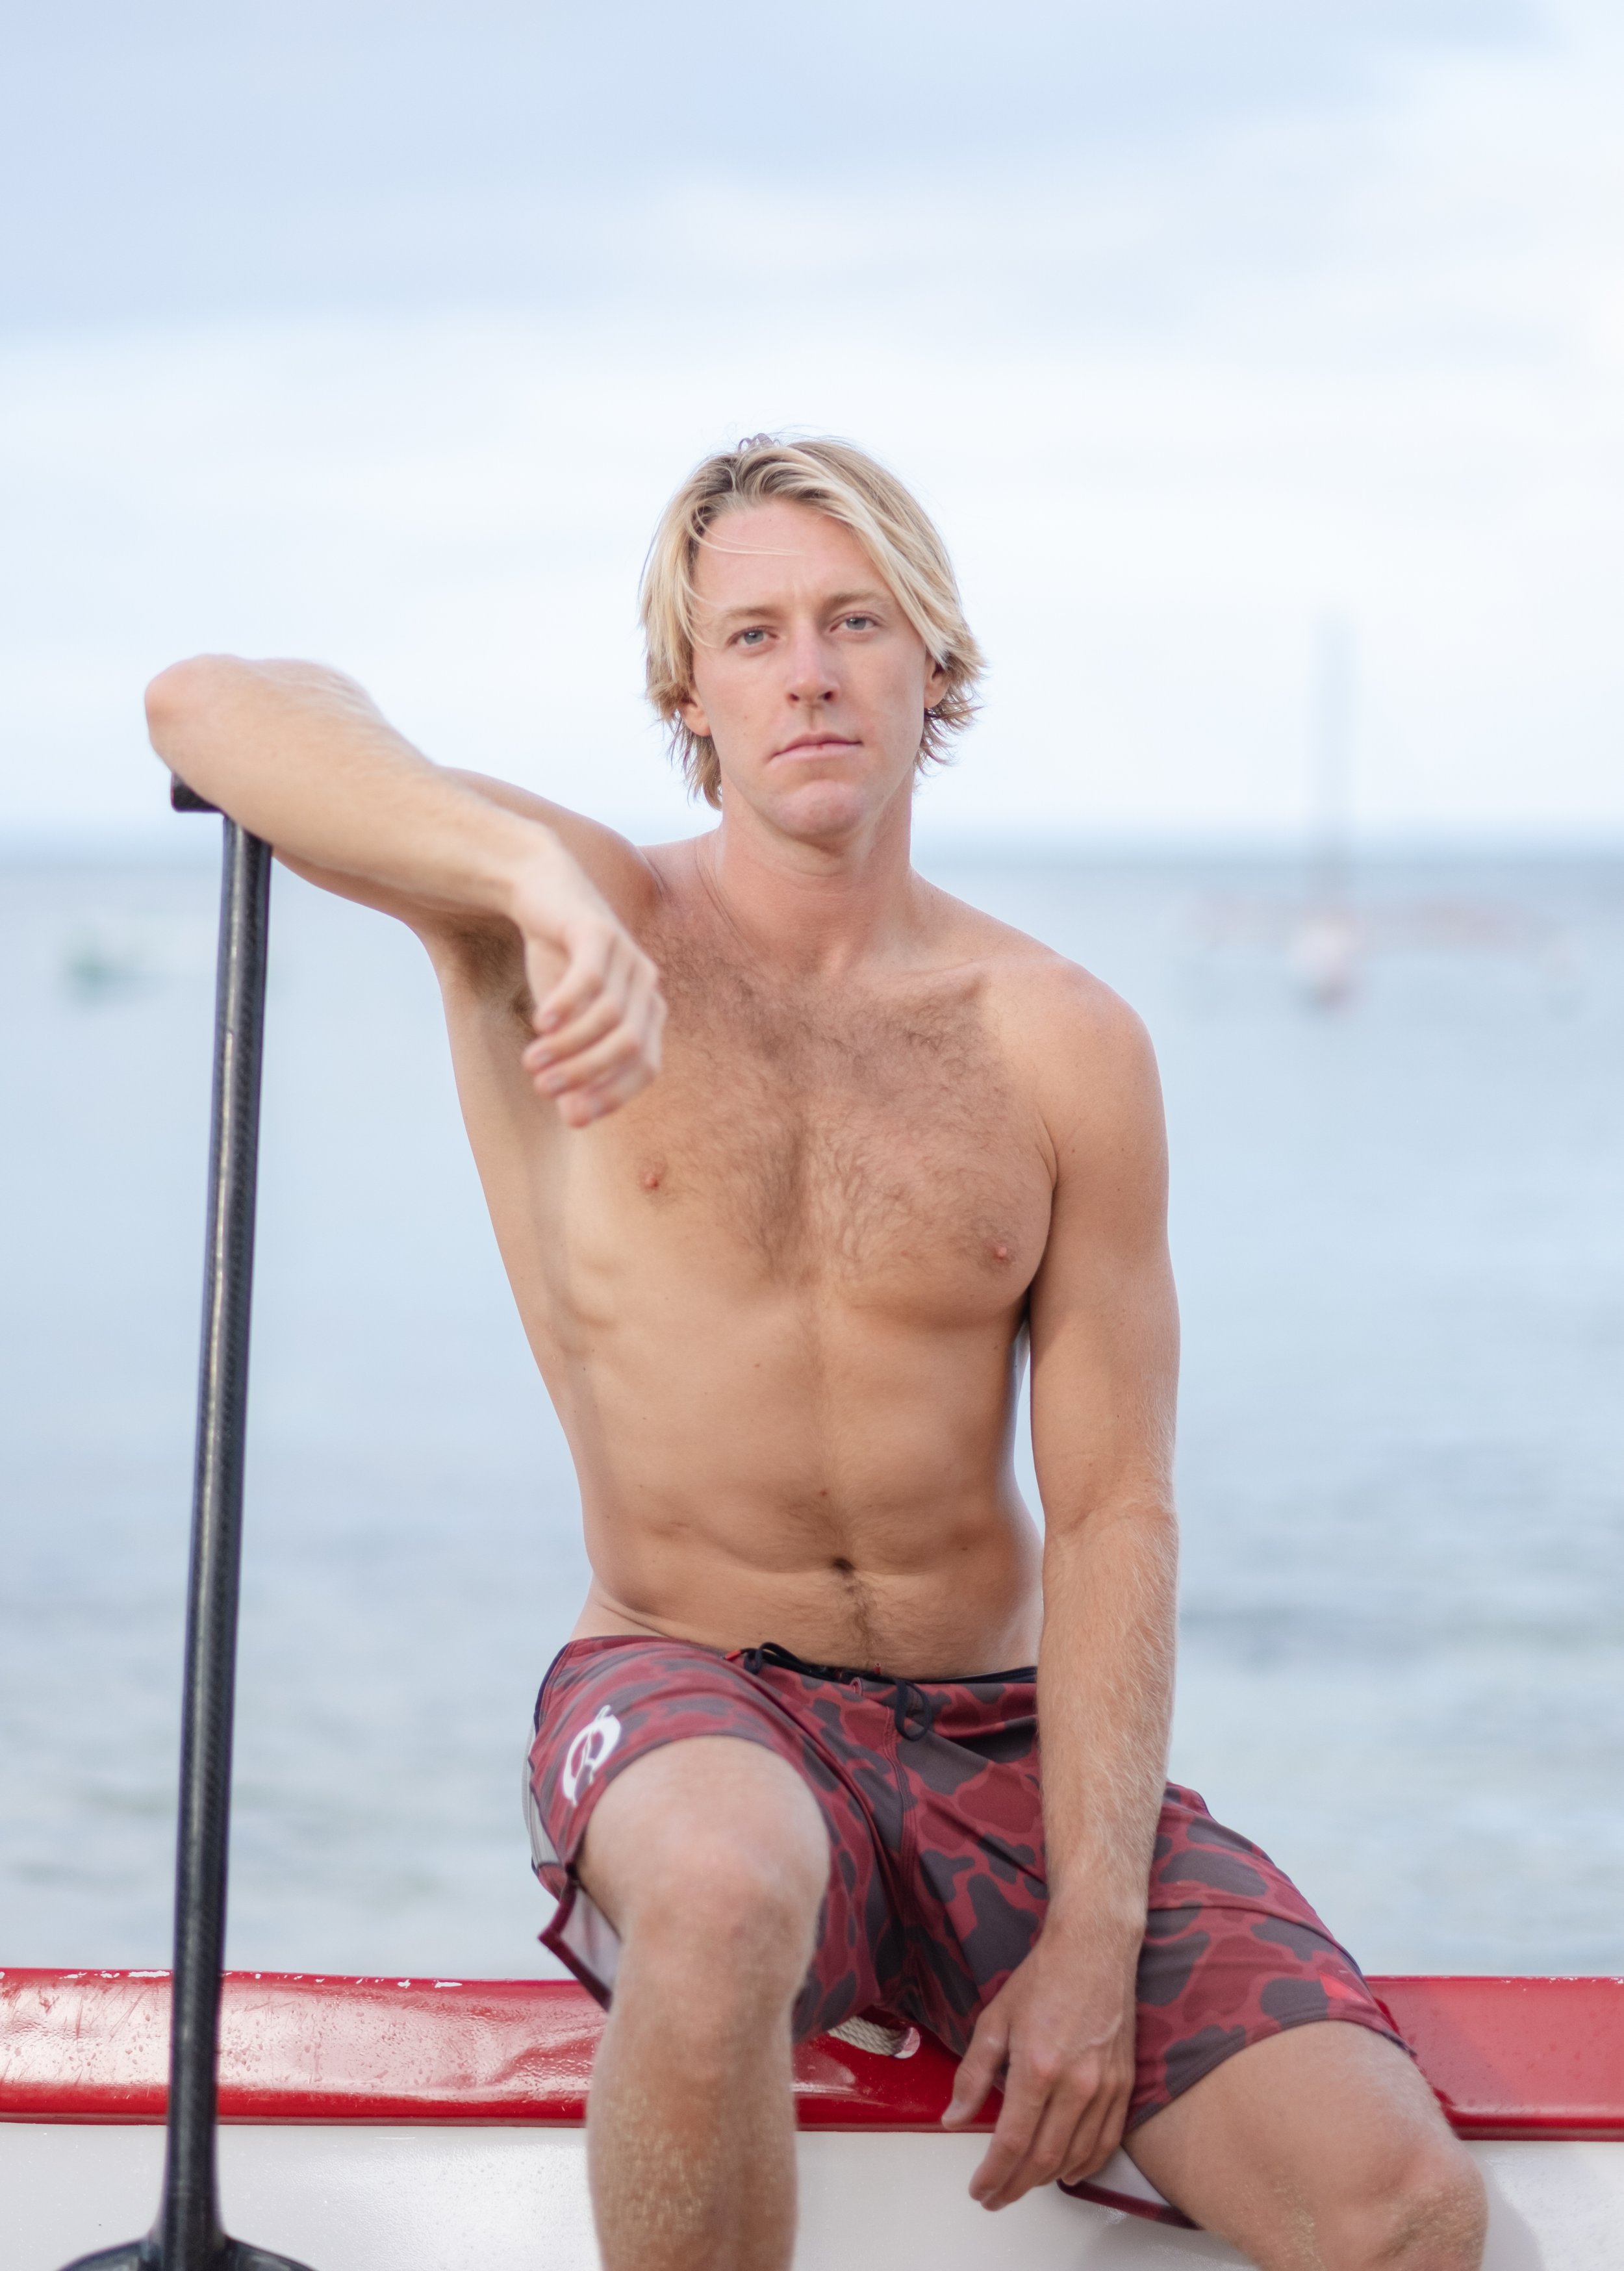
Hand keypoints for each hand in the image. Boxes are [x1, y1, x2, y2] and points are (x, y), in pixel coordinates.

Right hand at [512, 855, 665, 1126]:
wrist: (542, 895)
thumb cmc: (559, 965)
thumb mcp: (567, 1022)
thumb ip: (573, 1064)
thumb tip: (573, 1118)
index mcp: (649, 1012)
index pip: (646, 1068)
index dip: (613, 1096)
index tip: (571, 1116)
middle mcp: (648, 986)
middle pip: (629, 1046)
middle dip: (586, 1074)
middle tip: (543, 1088)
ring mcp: (629, 956)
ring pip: (609, 1017)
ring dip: (568, 1046)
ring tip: (531, 1062)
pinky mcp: (600, 932)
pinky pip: (590, 978)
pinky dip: (566, 1006)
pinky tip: (540, 1023)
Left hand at [941, 1917, 1138, 2209]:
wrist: (1094, 1949)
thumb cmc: (1042, 1978)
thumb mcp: (995, 2019)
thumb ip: (974, 2074)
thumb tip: (953, 2118)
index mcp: (1037, 2068)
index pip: (1011, 2142)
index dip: (993, 2174)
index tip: (978, 2191)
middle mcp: (1075, 2085)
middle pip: (1043, 2159)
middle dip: (1015, 2186)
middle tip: (995, 2198)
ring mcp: (1105, 2088)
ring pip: (1076, 2156)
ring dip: (1046, 2180)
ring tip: (1022, 2185)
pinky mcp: (1125, 2084)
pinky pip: (1107, 2141)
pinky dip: (1086, 2165)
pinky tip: (1067, 2172)